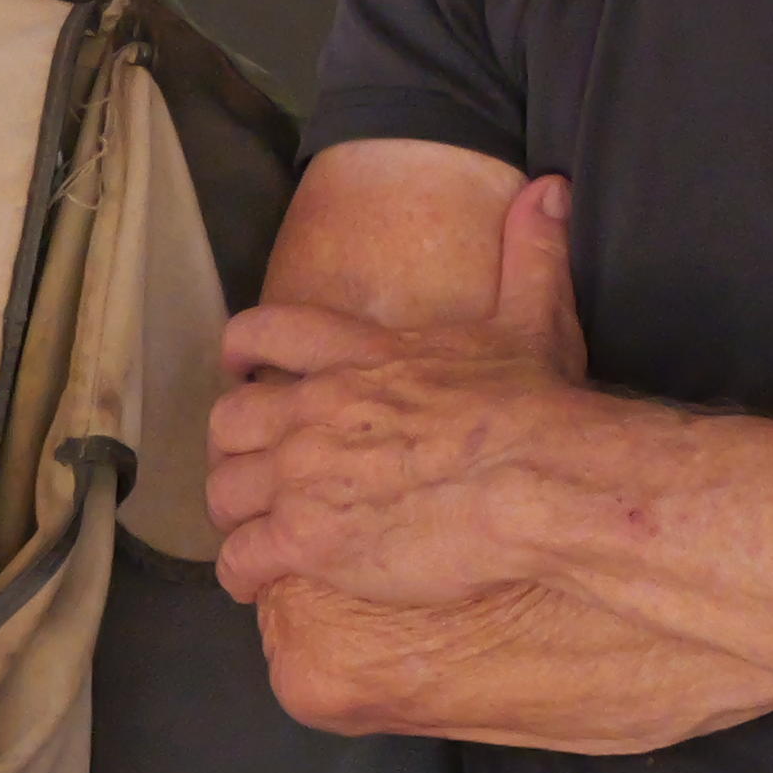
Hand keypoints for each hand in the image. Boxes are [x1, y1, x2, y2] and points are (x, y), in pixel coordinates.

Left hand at [209, 175, 596, 612]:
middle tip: (250, 468)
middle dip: (232, 447)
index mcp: (357, 355)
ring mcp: (302, 475)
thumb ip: (530, 254)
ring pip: (224, 491)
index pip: (264, 333)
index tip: (238, 368)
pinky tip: (254, 582)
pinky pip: (241, 559)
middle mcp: (314, 408)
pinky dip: (240, 573)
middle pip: (228, 421)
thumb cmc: (535, 406)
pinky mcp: (307, 539)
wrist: (539, 479)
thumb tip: (549, 191)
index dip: (240, 352)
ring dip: (233, 512)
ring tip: (252, 531)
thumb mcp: (531, 316)